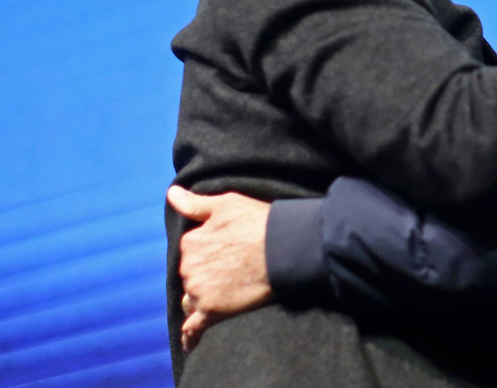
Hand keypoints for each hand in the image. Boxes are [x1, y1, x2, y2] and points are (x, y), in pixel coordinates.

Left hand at [168, 186, 273, 351]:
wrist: (285, 249)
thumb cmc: (259, 222)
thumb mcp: (227, 204)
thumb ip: (195, 203)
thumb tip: (171, 194)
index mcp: (191, 242)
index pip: (191, 250)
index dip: (208, 250)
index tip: (226, 250)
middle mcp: (189, 267)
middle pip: (190, 275)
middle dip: (204, 274)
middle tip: (231, 271)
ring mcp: (199, 291)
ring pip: (192, 298)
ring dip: (202, 298)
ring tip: (223, 296)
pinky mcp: (212, 311)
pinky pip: (194, 327)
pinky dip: (190, 336)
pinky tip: (191, 343)